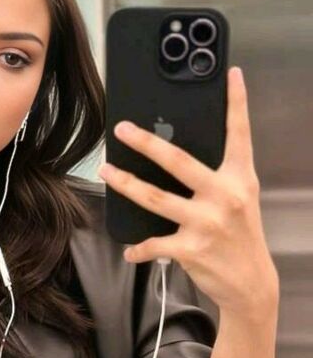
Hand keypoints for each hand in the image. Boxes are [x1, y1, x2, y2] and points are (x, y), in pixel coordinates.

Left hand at [98, 67, 278, 320]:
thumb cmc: (240, 236)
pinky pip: (154, 243)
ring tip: (107, 170)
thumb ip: (216, 176)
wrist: (251, 283)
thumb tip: (175, 155)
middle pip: (178, 161)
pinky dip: (138, 248)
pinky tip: (129, 250)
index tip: (230, 74)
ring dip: (125, 183)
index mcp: (239, 178)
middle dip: (146, 142)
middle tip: (122, 128)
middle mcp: (225, 196)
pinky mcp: (190, 248)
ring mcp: (206, 222)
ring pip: (154, 197)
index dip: (236, 102)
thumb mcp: (239, 199)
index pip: (239, 134)